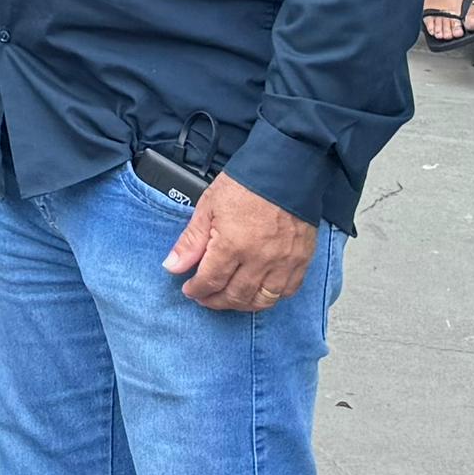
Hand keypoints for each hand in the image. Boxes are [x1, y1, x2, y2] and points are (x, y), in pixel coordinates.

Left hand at [163, 173, 317, 309]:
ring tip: (229, 298)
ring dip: (243, 304)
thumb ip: (191, 241)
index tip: (190, 290)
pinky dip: (272, 297)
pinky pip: (288, 291)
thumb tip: (172, 266)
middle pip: (236, 296)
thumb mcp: (208, 207)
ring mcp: (283, 262)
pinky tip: (259, 292)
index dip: (197, 290)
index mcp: (232, 245)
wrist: (284, 170)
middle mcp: (259, 260)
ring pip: (263, 300)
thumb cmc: (245, 185)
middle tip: (206, 297)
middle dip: (216, 301)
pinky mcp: (301, 260)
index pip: (211, 281)